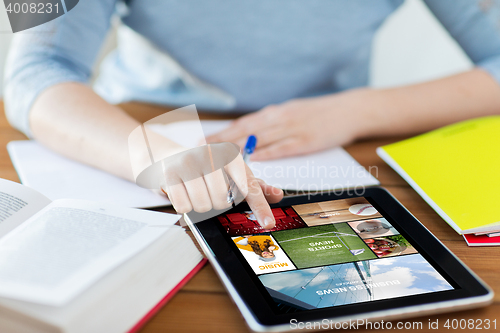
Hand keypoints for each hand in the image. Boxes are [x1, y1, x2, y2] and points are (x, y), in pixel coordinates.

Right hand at [160, 144, 282, 228]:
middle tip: (210, 191)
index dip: (260, 208)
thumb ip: (255, 187)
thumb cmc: (209, 168)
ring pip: (203, 205)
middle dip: (217, 204)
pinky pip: (183, 206)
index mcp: (231, 156)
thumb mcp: (234, 173)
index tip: (269, 224)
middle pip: (223, 202)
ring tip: (197, 191)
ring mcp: (189, 163)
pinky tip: (184, 191)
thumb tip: (277, 195)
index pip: (249, 188)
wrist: (172, 157)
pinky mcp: (170, 173)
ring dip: (201, 205)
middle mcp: (211, 156)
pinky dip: (185, 205)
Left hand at [206, 89, 376, 159]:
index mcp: (276, 112)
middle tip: (202, 150)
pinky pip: (283, 148)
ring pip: (260, 140)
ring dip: (239, 149)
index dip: (223, 132)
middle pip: (246, 131)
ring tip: (220, 158)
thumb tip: (252, 131)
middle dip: (222, 141)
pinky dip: (267, 154)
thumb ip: (272, 121)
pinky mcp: (306, 141)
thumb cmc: (320, 113)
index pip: (244, 123)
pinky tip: (254, 160)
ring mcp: (293, 129)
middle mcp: (280, 118)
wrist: (349, 109)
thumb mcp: (293, 111)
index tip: (205, 140)